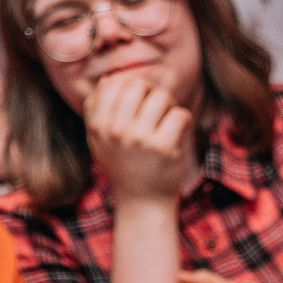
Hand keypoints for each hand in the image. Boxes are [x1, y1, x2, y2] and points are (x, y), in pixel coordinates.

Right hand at [82, 71, 191, 206]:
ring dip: (170, 104)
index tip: (141, 97)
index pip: (113, 84)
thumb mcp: (100, 141)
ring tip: (169, 117)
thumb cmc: (124, 168)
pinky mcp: (163, 147)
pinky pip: (179, 115)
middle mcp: (115, 130)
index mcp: (98, 125)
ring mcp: (139, 138)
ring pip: (161, 97)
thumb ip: (98, 111)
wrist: (142, 203)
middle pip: (138, 86)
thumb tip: (108, 79)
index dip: (131, 84)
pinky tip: (180, 128)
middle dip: (152, 92)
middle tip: (160, 107)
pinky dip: (184, 118)